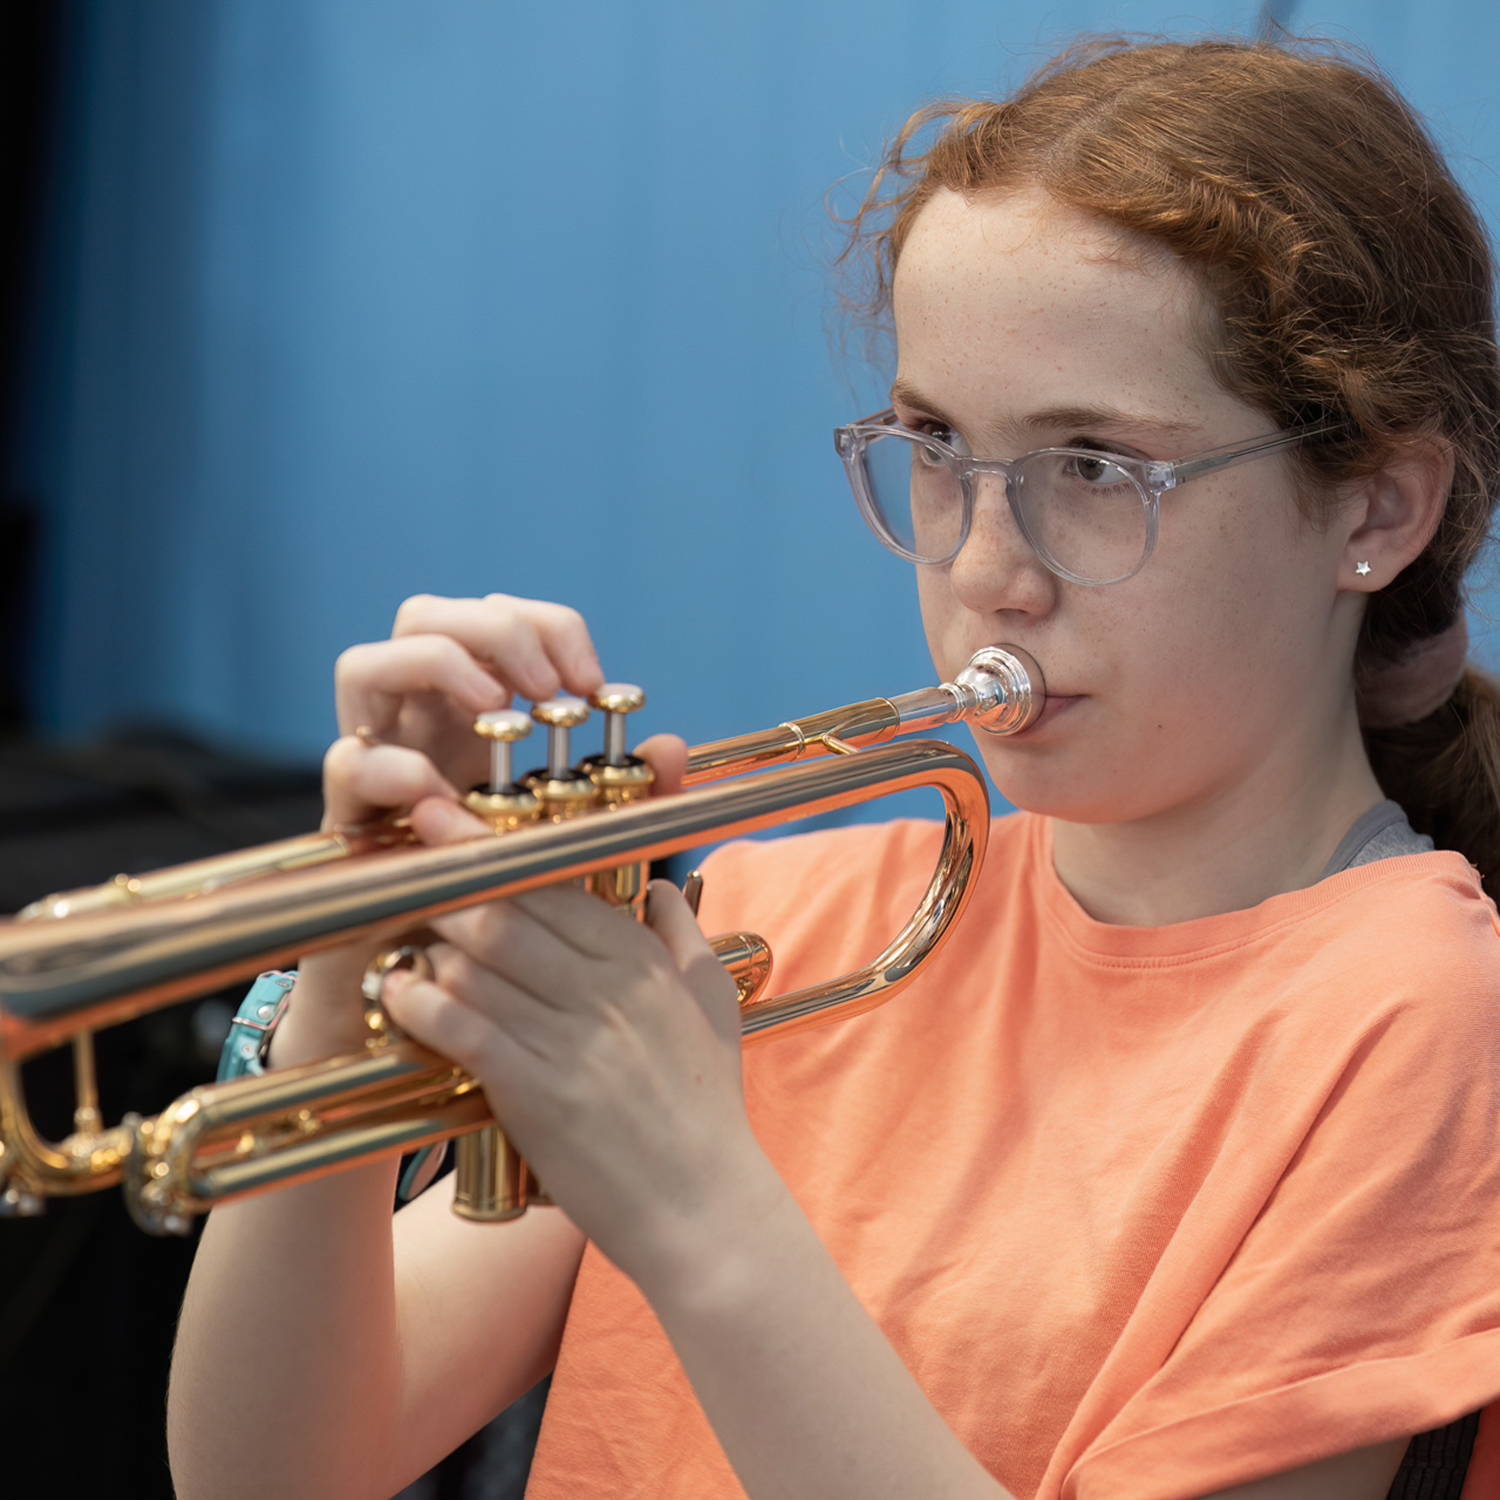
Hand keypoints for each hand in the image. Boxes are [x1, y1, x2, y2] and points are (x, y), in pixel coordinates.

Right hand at [271, 592, 686, 1066]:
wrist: (440, 984)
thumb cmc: (512, 898)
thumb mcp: (583, 836)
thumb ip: (632, 793)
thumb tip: (672, 744)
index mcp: (473, 711)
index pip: (496, 618)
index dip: (547, 627)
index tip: (594, 681)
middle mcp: (418, 723)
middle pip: (424, 617)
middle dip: (492, 629)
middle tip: (546, 687)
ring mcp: (375, 762)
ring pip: (364, 666)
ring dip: (434, 664)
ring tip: (492, 703)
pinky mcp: (348, 819)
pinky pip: (346, 766)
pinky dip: (391, 764)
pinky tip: (442, 787)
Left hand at [381, 880, 764, 1291]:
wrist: (705, 1209)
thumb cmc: (708, 1109)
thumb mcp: (715, 1009)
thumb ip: (686, 941)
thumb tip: (663, 889)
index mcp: (644, 963)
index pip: (558, 886)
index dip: (497, 849)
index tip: (453, 822)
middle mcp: (608, 990)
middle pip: (510, 911)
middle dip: (450, 878)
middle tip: (407, 855)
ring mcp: (572, 1041)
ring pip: (482, 964)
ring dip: (430, 939)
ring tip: (395, 926)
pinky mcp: (539, 1094)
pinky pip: (469, 1030)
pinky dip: (426, 1003)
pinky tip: (399, 990)